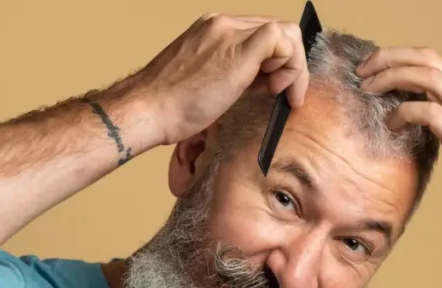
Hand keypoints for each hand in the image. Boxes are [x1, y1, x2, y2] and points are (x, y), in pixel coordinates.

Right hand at [122, 13, 309, 146]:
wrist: (149, 109)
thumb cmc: (171, 106)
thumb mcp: (210, 83)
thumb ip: (238, 74)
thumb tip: (266, 81)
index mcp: (214, 30)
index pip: (263, 33)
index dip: (277, 60)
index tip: (274, 88)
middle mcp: (222, 24)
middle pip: (278, 30)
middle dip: (290, 63)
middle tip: (284, 93)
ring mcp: (229, 32)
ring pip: (285, 32)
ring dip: (293, 65)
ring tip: (279, 93)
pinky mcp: (238, 49)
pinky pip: (282, 40)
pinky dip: (290, 66)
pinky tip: (277, 89)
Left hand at [357, 47, 441, 234]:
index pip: (433, 59)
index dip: (399, 57)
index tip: (372, 69)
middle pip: (428, 59)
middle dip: (390, 58)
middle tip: (362, 72)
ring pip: (428, 77)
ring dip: (392, 78)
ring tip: (369, 90)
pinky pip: (429, 112)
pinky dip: (404, 112)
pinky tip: (390, 125)